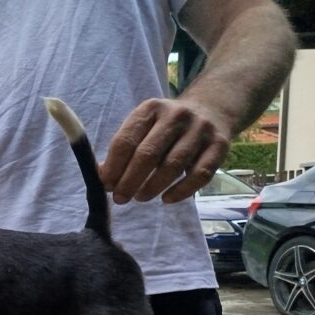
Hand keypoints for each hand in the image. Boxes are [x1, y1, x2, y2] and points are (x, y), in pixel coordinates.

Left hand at [99, 98, 230, 203]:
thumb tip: (103, 177)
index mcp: (150, 109)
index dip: (113, 166)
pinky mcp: (219, 145)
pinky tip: (167, 199)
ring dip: (152, 187)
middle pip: (148, 154)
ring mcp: (200, 129)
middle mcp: (176, 115)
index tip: (106, 185)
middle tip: (120, 198)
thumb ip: (124, 150)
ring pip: (173, 165)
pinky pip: (200, 174)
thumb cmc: (165, 127)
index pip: (126, 140)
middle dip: (130, 181)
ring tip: (140, 198)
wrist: (211, 109)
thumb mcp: (143, 127)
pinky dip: (182, 191)